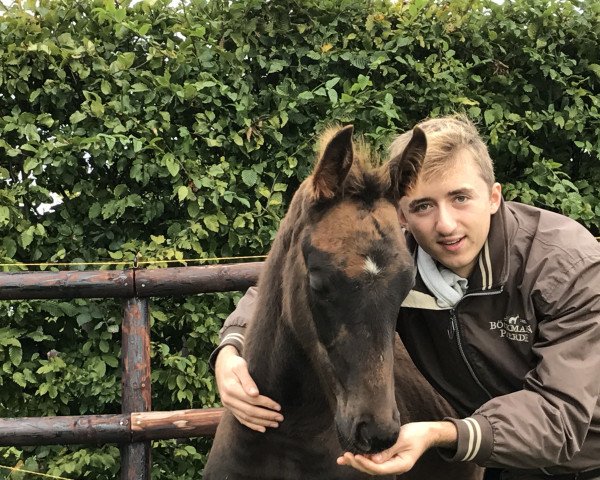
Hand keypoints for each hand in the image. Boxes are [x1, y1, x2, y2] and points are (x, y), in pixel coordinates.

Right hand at [214, 345, 283, 431]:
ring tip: (275, 424)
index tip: (278, 407)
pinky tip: (262, 428)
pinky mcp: (230, 408)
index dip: (266, 404)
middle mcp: (228, 399)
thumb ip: (247, 380)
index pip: (252, 400)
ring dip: (262, 422)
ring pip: (246, 418)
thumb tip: (256, 394)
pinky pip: (241, 419)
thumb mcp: (240, 366)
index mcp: (231, 389)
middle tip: (280, 418)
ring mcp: (228, 405)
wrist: (221, 365)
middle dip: (266, 416)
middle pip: (250, 412)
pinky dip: (252, 425)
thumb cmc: (234, 363)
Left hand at [336, 421, 456, 475]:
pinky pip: (373, 460)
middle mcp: (394, 467)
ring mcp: (391, 463)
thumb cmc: (416, 434)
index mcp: (400, 465)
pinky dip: (362, 458)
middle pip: (373, 470)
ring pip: (371, 466)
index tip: (355, 456)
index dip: (366, 464)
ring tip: (343, 458)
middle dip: (358, 464)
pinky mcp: (387, 457)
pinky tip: (351, 455)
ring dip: (357, 462)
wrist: (425, 432)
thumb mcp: (402, 440)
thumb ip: (388, 450)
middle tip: (345, 456)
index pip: (379, 469)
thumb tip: (373, 459)